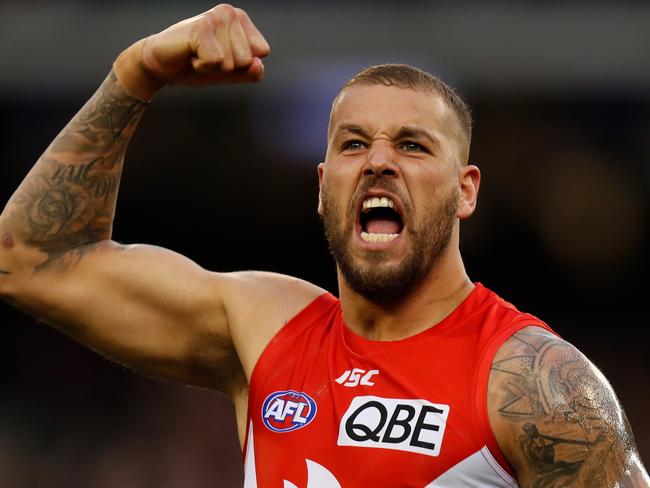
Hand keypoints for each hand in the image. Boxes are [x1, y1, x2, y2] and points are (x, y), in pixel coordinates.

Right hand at [115, 4, 269, 98]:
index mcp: (241, 20)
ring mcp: (215, 18)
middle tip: (205, 57)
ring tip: (197, 55)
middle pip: (247, 59)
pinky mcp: (202, 27)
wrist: (161, 65)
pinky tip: (190, 55)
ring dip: (213, 67)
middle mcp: (230, 13)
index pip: (262, 52)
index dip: (240, 65)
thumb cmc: (196, 65)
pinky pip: (216, 62)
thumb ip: (250, 72)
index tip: (219, 58)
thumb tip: (258, 64)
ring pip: (232, 62)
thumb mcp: (230, 74)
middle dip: (226, 68)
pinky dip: (202, 67)